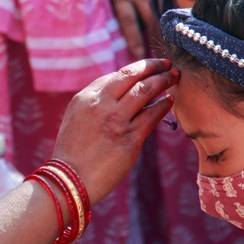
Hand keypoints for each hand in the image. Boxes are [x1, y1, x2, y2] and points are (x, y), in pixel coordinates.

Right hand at [52, 59, 176, 203]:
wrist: (69, 180)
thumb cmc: (72, 153)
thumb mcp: (75, 119)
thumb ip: (94, 104)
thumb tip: (119, 95)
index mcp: (85, 98)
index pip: (115, 76)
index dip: (135, 69)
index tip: (147, 67)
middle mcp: (101, 104)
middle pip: (132, 75)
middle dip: (152, 66)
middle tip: (167, 63)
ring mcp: (116, 120)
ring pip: (145, 90)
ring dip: (163, 81)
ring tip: (173, 77)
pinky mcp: (130, 138)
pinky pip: (152, 115)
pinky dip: (163, 105)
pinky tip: (169, 101)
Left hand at [94, 0, 168, 59]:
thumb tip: (118, 10)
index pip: (128, 24)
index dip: (134, 41)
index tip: (138, 55)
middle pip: (147, 20)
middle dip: (153, 37)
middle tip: (158, 54)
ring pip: (159, 7)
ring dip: (162, 23)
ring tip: (168, 38)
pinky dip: (168, 1)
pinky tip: (173, 11)